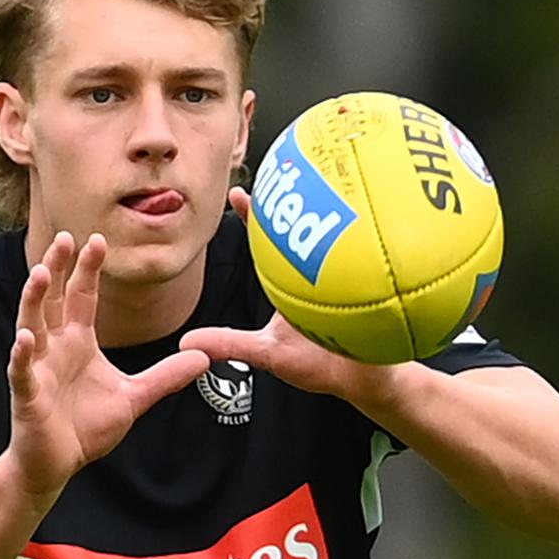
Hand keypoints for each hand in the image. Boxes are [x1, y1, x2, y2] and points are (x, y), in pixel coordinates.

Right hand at [6, 232, 210, 497]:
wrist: (58, 464)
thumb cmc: (86, 427)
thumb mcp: (135, 397)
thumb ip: (166, 375)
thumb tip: (204, 358)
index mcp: (78, 341)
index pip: (81, 296)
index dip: (87, 268)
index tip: (97, 239)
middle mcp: (54, 347)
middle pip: (54, 299)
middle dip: (58, 268)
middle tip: (65, 237)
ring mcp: (37, 368)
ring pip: (32, 325)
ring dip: (34, 299)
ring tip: (40, 273)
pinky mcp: (26, 394)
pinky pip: (21, 370)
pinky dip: (21, 354)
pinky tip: (24, 338)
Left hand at [180, 188, 410, 406]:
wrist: (366, 382)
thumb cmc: (320, 368)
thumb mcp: (268, 355)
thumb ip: (229, 344)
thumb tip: (187, 342)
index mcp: (287, 285)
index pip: (267, 244)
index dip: (253, 218)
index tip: (238, 194)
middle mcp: (313, 275)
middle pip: (302, 231)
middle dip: (290, 201)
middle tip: (281, 176)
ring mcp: (343, 278)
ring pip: (335, 241)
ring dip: (328, 217)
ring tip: (320, 190)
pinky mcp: (371, 286)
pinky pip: (368, 262)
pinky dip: (365, 246)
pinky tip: (363, 227)